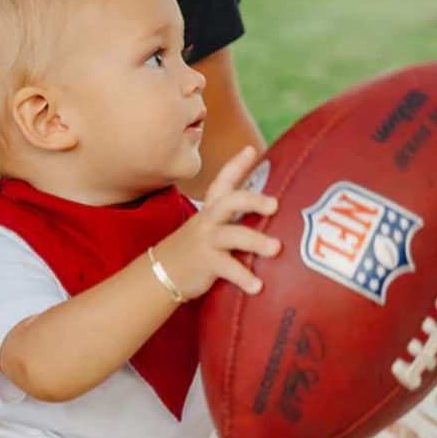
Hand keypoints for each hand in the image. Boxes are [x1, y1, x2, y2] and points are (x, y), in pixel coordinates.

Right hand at [154, 146, 280, 299]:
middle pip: (230, 202)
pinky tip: (258, 287)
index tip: (251, 149)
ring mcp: (207, 241)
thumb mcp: (208, 227)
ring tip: (276, 248)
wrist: (160, 273)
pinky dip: (244, 278)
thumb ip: (233, 220)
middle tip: (275, 204)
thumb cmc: (194, 249)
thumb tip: (272, 214)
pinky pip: (227, 269)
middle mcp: (209, 221)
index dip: (236, 165)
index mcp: (211, 210)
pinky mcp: (206, 263)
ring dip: (256, 241)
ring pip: (232, 235)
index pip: (223, 182)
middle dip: (253, 200)